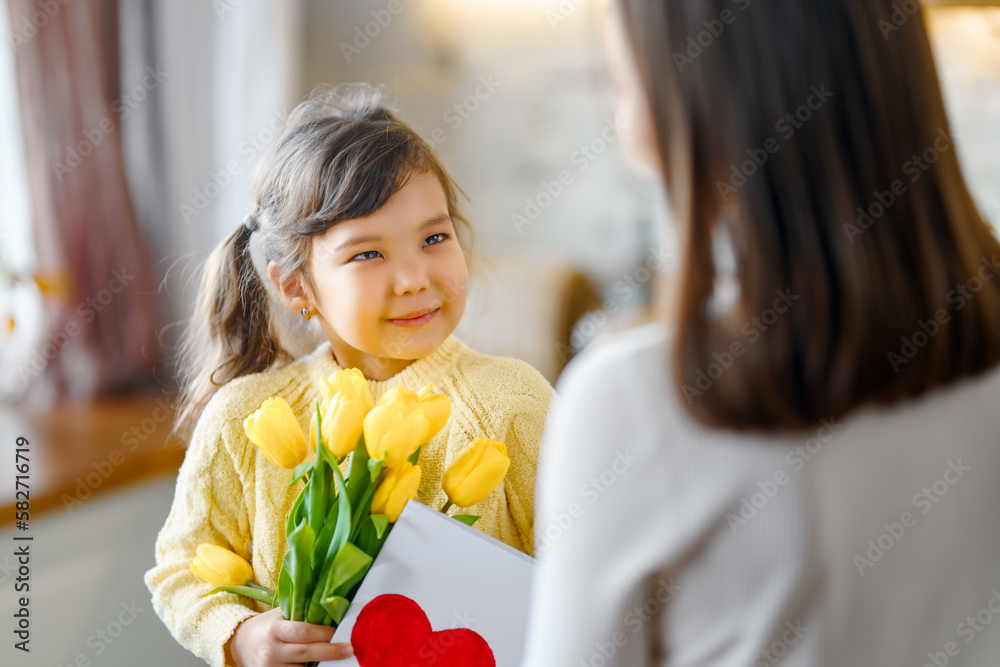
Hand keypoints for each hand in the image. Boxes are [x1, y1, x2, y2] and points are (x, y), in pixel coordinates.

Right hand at [225, 607, 353, 665]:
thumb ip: (301, 613)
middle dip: (330, 652)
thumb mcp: (280, 615)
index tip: (340, 632)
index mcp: (275, 629)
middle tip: (349, 650)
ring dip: (322, 666)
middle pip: (306, 653)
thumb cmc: (267, 625)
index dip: (323, 633)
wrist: (239, 643)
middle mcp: (271, 650)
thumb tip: (331, 609)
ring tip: (339, 660)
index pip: (303, 632)